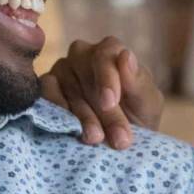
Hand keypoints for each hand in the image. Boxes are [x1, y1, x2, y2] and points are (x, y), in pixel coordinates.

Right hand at [40, 37, 162, 149]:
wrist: (120, 142)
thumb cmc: (137, 116)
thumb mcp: (147, 104)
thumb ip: (139, 81)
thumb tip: (125, 56)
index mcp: (110, 51)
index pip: (105, 55)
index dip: (107, 79)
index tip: (110, 104)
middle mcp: (83, 55)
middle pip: (86, 75)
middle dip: (103, 111)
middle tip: (117, 138)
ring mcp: (62, 70)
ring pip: (66, 87)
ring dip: (81, 116)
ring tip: (96, 139)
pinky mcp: (46, 87)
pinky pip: (45, 93)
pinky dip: (57, 111)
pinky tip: (70, 129)